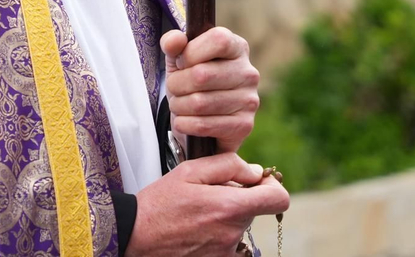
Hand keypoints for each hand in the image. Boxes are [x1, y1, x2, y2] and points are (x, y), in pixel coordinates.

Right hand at [127, 153, 289, 256]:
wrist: (135, 236)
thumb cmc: (160, 202)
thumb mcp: (189, 171)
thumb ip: (228, 165)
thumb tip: (255, 171)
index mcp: (229, 207)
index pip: (278, 199)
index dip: (272, 187)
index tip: (257, 182)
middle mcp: (232, 233)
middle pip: (255, 210)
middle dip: (239, 198)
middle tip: (208, 193)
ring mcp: (225, 252)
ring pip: (239, 226)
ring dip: (226, 216)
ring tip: (196, 212)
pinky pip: (228, 243)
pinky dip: (217, 233)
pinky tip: (195, 229)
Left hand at [162, 27, 259, 152]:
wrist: (203, 123)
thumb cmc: (191, 81)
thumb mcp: (178, 59)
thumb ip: (173, 43)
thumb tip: (175, 40)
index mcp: (237, 48)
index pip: (218, 40)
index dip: (191, 52)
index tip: (181, 63)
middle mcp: (248, 73)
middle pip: (201, 75)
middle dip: (177, 84)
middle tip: (174, 88)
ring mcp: (249, 100)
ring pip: (199, 103)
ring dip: (179, 105)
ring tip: (179, 104)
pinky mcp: (244, 125)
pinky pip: (204, 125)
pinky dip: (185, 124)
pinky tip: (183, 121)